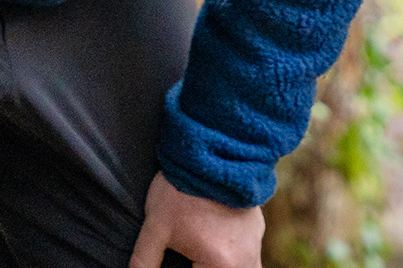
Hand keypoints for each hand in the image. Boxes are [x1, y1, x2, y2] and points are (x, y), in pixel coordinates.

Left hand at [128, 172, 263, 267]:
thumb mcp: (156, 227)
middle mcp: (246, 258)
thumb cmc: (180, 189)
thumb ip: (145, 261)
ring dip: (223, 265)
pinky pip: (251, 254)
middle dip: (203, 266)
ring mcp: (255, 242)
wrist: (209, 148)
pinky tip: (217, 242)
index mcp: (221, 264)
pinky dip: (235, 256)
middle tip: (190, 256)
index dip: (186, 267)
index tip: (180, 259)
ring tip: (202, 252)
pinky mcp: (258, 226)